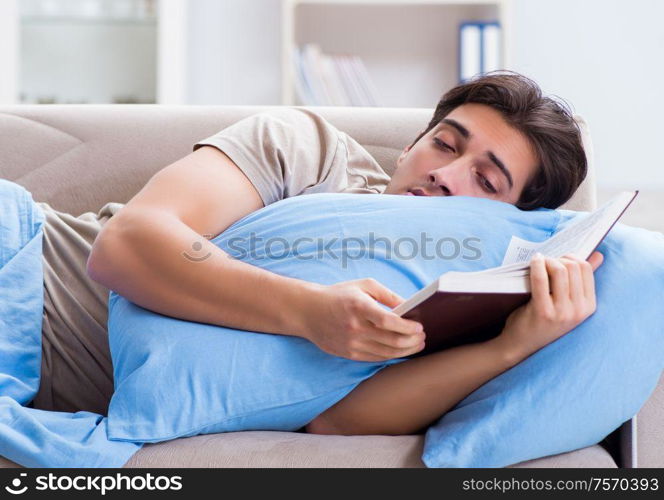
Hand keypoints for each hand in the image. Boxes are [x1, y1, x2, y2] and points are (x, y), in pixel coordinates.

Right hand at [301, 278, 425, 360]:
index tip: (420, 327)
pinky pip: (375, 358)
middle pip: (391, 340)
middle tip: (423, 337)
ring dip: (406, 350)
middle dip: (412, 341)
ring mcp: (351, 343)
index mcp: (359, 307)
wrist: (307, 311)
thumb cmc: (339, 295)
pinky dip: (391, 355)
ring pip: (386, 353)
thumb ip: (388, 296)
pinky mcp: (348, 354)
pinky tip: (401, 350)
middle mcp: (355, 327)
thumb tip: (410, 307)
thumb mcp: (364, 286)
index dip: (407, 327)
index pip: (388, 321)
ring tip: (417, 345)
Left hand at [496, 251, 603, 361]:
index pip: (586, 269)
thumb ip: (582, 280)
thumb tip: (598, 255)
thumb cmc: (543, 319)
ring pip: (560, 270)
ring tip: (538, 261)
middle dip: (557, 258)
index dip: (571, 257)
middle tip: (545, 260)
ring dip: (547, 260)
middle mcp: (579, 311)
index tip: (558, 258)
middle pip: (573, 267)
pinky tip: (533, 261)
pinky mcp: (543, 311)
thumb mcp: (567, 303)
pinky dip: (536, 265)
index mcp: (588, 306)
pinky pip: (541, 279)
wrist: (521, 344)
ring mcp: (562, 312)